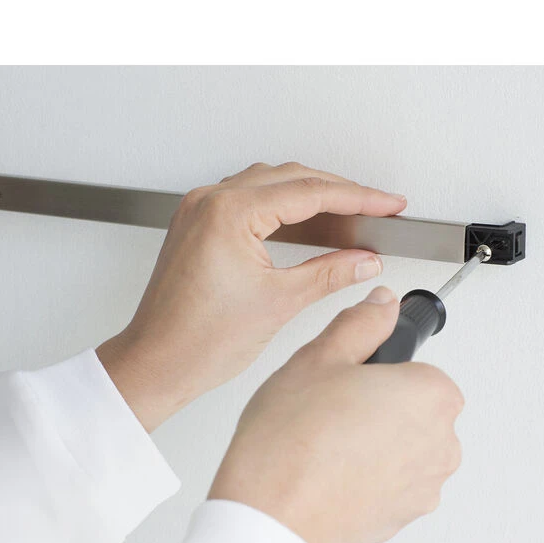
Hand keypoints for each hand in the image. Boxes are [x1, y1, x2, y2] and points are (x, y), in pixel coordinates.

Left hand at [97, 162, 405, 430]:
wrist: (156, 364)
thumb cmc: (197, 341)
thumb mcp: (279, 303)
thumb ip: (329, 274)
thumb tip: (364, 261)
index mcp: (228, 213)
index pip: (310, 192)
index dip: (358, 197)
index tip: (387, 204)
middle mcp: (209, 202)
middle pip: (291, 178)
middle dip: (339, 191)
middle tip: (377, 208)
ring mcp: (199, 210)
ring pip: (269, 184)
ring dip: (311, 195)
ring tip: (349, 215)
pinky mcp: (197, 225)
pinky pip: (248, 199)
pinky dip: (282, 206)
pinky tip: (306, 222)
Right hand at [209, 286, 463, 542]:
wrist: (269, 520)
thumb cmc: (290, 443)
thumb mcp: (319, 357)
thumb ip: (361, 323)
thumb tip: (382, 305)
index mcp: (432, 396)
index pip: (417, 366)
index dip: (377, 369)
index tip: (349, 379)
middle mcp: (441, 445)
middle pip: (413, 407)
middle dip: (379, 404)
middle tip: (330, 407)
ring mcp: (424, 488)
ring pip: (402, 446)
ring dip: (374, 441)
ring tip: (324, 441)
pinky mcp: (401, 519)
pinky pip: (390, 483)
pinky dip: (367, 475)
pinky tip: (327, 471)